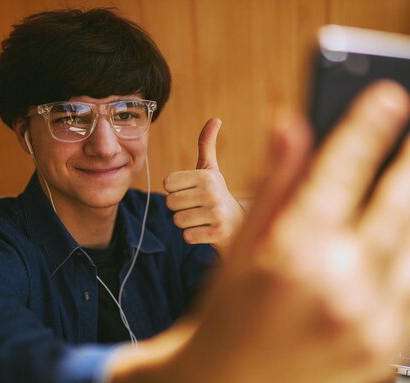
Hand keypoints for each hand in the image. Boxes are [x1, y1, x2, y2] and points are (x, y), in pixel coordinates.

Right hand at [108, 81, 409, 382]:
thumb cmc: (226, 316)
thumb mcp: (239, 245)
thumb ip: (273, 183)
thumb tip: (292, 128)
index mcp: (294, 254)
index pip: (343, 171)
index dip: (367, 127)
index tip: (387, 100)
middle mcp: (340, 288)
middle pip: (403, 203)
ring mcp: (371, 324)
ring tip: (407, 207)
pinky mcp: (387, 352)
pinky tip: (398, 258)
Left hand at [164, 118, 244, 249]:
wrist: (241, 224)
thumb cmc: (218, 194)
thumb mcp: (211, 170)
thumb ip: (207, 144)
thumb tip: (215, 119)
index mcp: (206, 175)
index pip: (168, 184)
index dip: (176, 190)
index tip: (191, 192)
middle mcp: (212, 193)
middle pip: (170, 203)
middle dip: (180, 208)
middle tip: (197, 207)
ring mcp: (216, 214)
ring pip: (178, 221)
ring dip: (187, 223)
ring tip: (202, 218)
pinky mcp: (217, 233)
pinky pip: (187, 236)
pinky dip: (194, 236)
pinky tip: (207, 230)